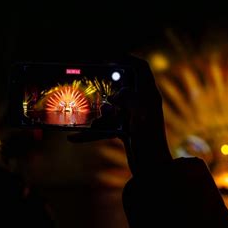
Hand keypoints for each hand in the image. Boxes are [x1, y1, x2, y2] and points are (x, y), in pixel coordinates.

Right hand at [68, 55, 171, 175]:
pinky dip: (92, 132)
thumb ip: (129, 97)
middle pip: (124, 86)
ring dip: (99, 113)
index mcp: (149, 96)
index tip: (108, 57)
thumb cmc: (149, 141)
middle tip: (92, 83)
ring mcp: (134, 119)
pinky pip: (106, 128)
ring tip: (84, 115)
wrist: (152, 170)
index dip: (126, 59)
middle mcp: (143, 105)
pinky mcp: (127, 133)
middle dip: (108, 87)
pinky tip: (74, 138)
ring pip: (112, 108)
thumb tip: (116, 97)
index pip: (141, 69)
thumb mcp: (140, 113)